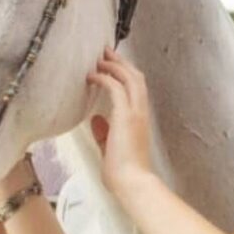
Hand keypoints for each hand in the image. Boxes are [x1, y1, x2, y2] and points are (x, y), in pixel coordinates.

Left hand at [85, 45, 153, 195]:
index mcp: (139, 118)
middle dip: (120, 62)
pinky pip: (115, 88)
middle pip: (135, 76)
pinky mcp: (126, 116)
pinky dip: (104, 78)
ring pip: (129, 78)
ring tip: (100, 57)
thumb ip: (105, 132)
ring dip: (114, 65)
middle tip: (106, 51)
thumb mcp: (110, 147)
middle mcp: (140, 111)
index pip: (136, 88)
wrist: (132, 182)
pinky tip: (92, 76)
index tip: (111, 63)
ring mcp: (135, 113)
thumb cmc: (123, 171)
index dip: (125, 72)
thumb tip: (96, 119)